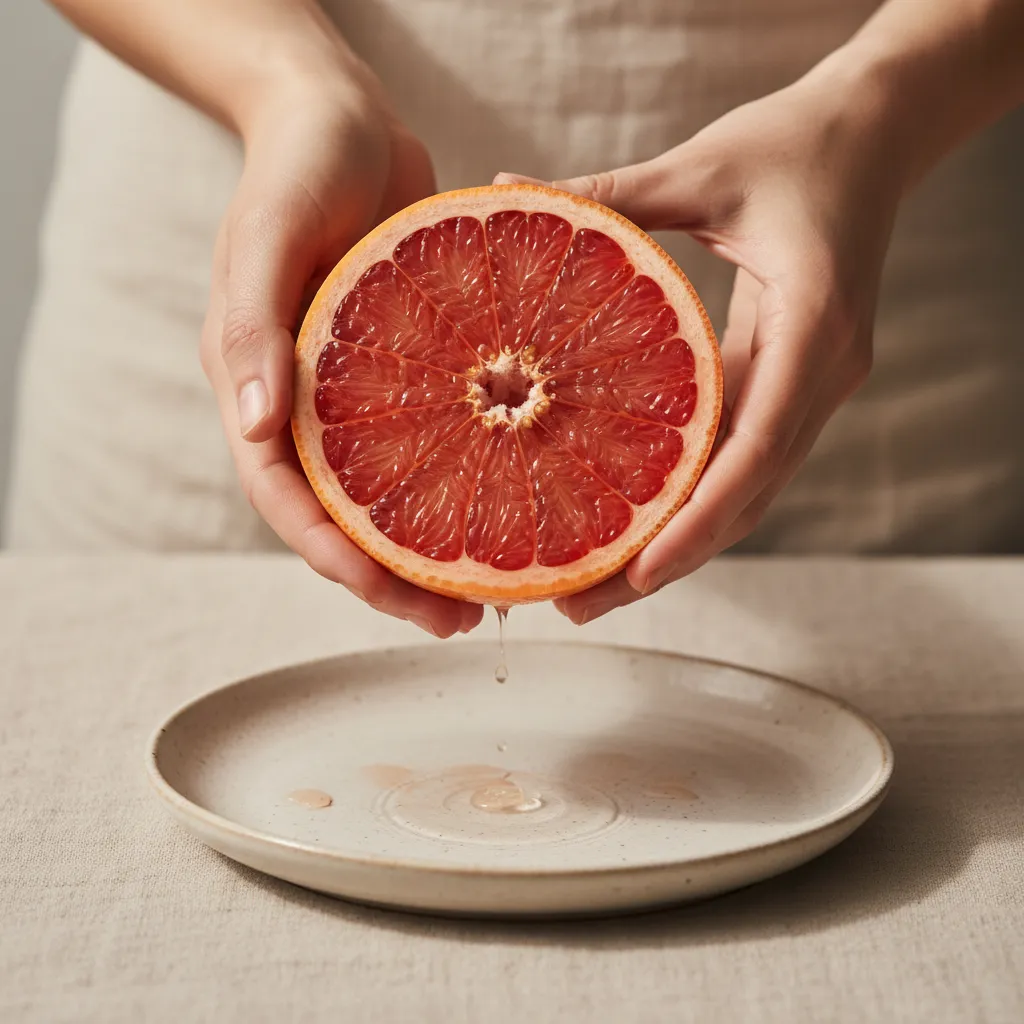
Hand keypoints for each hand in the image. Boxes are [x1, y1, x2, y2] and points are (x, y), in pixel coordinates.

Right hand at [200, 71, 482, 637]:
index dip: (335, 556)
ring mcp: (357, 393)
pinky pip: (433, 439)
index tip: (393, 593)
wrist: (341, 119)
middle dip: (397, 575)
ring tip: (499, 586)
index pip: (287, 499)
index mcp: (257, 387)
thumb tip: (257, 430)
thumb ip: (250, 329)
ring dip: (440, 542)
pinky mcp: (404, 371)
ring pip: (392, 491)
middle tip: (463, 618)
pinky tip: (520, 499)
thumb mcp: (267, 235)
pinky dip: (468, 476)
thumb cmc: (298, 163)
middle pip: (346, 515)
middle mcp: (307, 403)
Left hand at [497, 66, 900, 622]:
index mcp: (814, 325)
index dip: (701, 517)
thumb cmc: (797, 144)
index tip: (640, 572)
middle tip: (579, 602)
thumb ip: (610, 194)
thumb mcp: (701, 168)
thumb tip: (506, 190)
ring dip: (676, 543)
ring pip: (746, 491)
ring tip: (592, 583)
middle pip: (748, 495)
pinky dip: (688, 499)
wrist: (874, 134)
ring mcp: (811, 386)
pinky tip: (628, 519)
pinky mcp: (791, 384)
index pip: (759, 444)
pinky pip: (740, 459)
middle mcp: (821, 373)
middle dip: (670, 558)